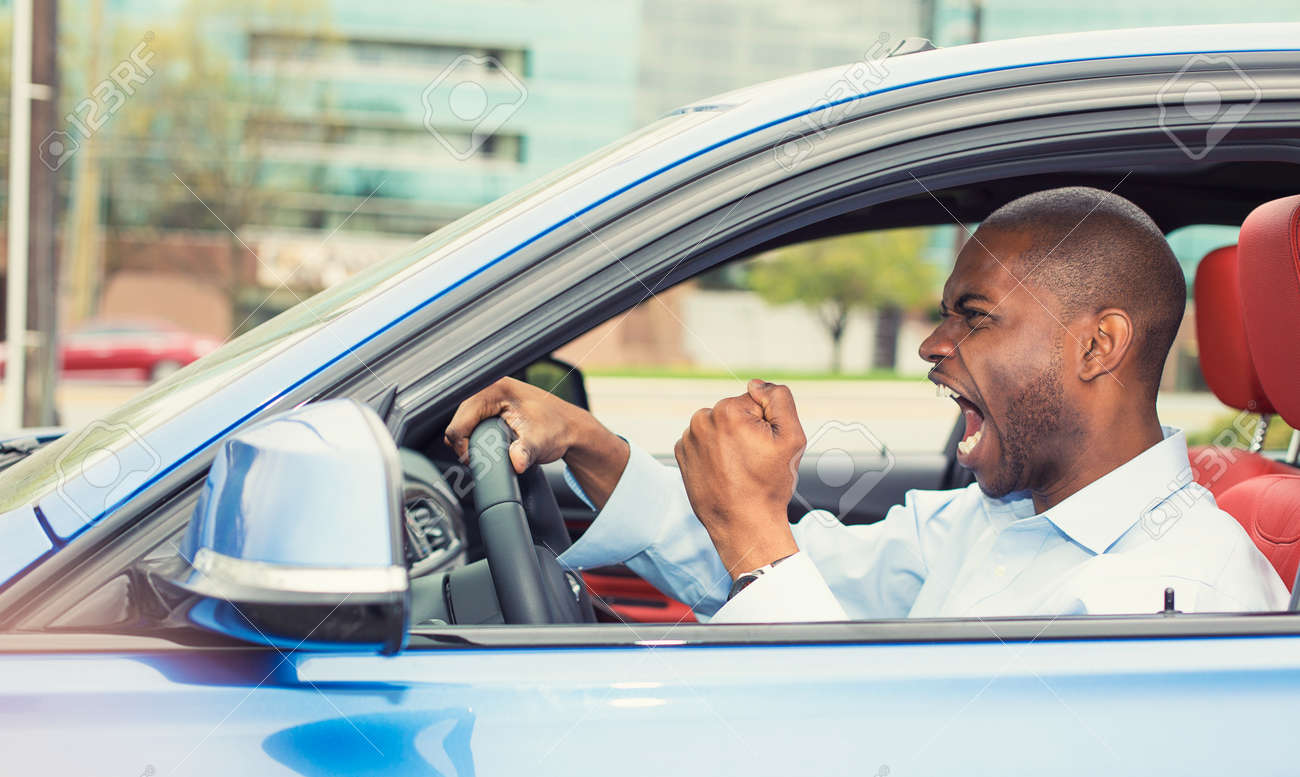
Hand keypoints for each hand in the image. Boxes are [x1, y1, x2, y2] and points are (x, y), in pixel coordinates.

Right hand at [444, 377, 628, 507]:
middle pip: (457, 422)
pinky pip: (470, 421)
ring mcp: (489, 393)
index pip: (459, 423)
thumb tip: (516, 463)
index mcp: (495, 389)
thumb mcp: (540, 443)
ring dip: (468, 439)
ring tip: (485, 452)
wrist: (570, 426)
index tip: (476, 461)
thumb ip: (525, 453)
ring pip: (462, 421)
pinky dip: (474, 434)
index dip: (463, 447)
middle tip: (482, 460)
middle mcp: (489, 386)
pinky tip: (487, 443)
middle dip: (464, 444)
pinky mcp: (491, 402)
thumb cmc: (557, 429)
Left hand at [674, 379, 803, 576]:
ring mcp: (688, 438)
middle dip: (746, 431)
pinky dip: (714, 453)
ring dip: (729, 441)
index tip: (764, 448)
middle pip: (734, 413)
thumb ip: (780, 399)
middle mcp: (701, 419)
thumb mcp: (792, 437)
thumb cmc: (769, 484)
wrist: (743, 524)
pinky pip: (703, 442)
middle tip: (753, 461)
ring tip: (738, 469)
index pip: (755, 402)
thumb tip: (756, 384)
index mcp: (727, 410)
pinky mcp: (681, 454)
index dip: (766, 424)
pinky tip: (723, 472)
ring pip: (718, 427)